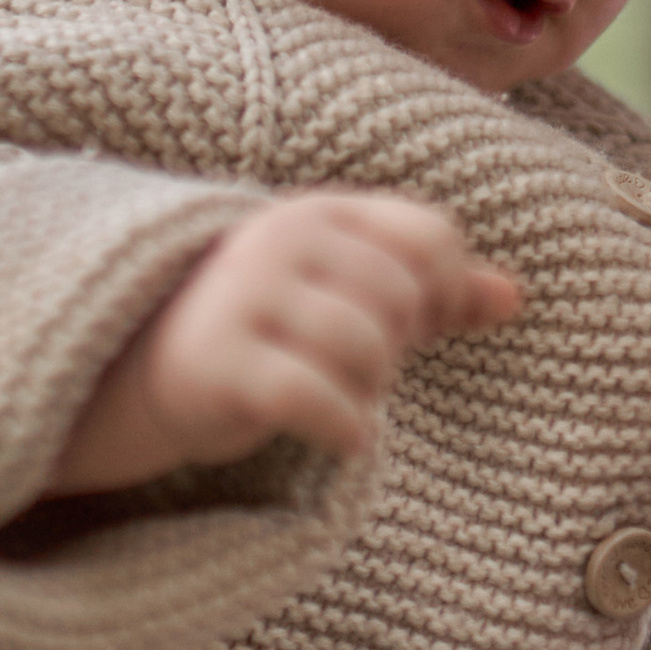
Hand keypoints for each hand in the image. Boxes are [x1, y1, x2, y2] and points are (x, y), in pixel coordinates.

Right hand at [47, 192, 523, 494]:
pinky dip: (347, 430)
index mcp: (316, 213)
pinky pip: (324, 401)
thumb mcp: (343, 299)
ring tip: (332, 397)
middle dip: (395, 350)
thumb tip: (517, 297)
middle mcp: (278, 238)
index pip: (430, 237)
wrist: (134, 378)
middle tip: (349, 369)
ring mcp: (242, 297)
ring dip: (367, 392)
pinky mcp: (220, 364)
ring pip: (367, 349)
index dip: (442, 293)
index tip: (410, 328)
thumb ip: (430, 291)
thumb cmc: (258, 335)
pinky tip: (336, 436)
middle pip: (403, 299)